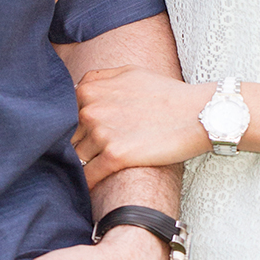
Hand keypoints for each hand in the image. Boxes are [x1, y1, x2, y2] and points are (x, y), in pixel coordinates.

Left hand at [74, 67, 211, 188]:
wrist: (197, 114)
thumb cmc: (166, 93)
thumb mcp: (129, 73)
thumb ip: (99, 79)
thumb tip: (77, 91)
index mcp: (88, 89)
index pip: (61, 114)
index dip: (69, 127)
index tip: (78, 136)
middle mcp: (90, 109)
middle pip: (67, 137)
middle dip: (74, 146)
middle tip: (84, 156)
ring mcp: (101, 133)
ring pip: (76, 158)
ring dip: (81, 166)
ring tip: (91, 171)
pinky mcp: (116, 156)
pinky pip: (89, 176)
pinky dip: (88, 183)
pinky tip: (93, 187)